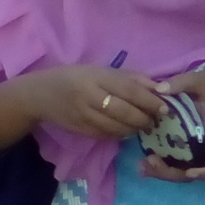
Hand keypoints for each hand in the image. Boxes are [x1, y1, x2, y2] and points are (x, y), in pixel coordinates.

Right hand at [24, 65, 168, 138]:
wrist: (39, 95)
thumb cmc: (74, 77)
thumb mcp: (99, 70)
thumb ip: (128, 77)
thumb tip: (158, 87)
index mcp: (95, 77)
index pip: (128, 89)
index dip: (149, 100)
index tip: (164, 107)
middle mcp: (88, 96)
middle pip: (124, 111)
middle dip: (144, 118)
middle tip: (157, 120)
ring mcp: (83, 115)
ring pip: (116, 126)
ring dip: (134, 128)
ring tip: (144, 126)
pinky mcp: (79, 129)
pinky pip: (106, 134)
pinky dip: (120, 134)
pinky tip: (126, 130)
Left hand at [140, 70, 204, 182]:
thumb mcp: (199, 79)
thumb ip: (181, 82)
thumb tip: (159, 89)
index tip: (190, 172)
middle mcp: (204, 147)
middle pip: (192, 174)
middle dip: (171, 174)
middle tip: (150, 162)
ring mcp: (192, 149)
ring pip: (181, 172)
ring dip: (162, 173)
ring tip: (142, 165)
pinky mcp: (182, 147)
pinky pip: (173, 163)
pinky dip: (159, 168)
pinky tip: (142, 164)